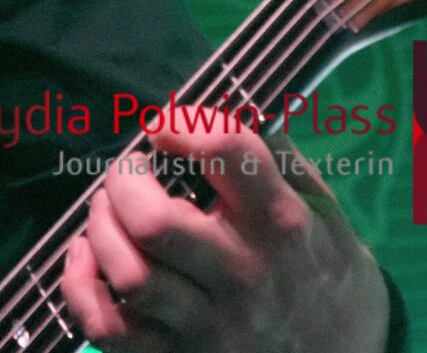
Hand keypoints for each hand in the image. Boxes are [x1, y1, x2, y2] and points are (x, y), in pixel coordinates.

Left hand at [56, 119, 389, 351]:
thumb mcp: (315, 198)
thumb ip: (268, 149)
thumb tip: (211, 99)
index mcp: (281, 222)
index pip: (225, 151)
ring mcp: (213, 325)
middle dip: (122, 182)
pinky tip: (87, 259)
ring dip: (100, 231)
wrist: (346, 347)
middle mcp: (246, 274)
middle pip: (153, 222)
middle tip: (128, 173)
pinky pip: (109, 330)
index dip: (180, 124)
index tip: (165, 127)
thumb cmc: (317, 257)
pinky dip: (80, 289)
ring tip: (108, 213)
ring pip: (129, 276)